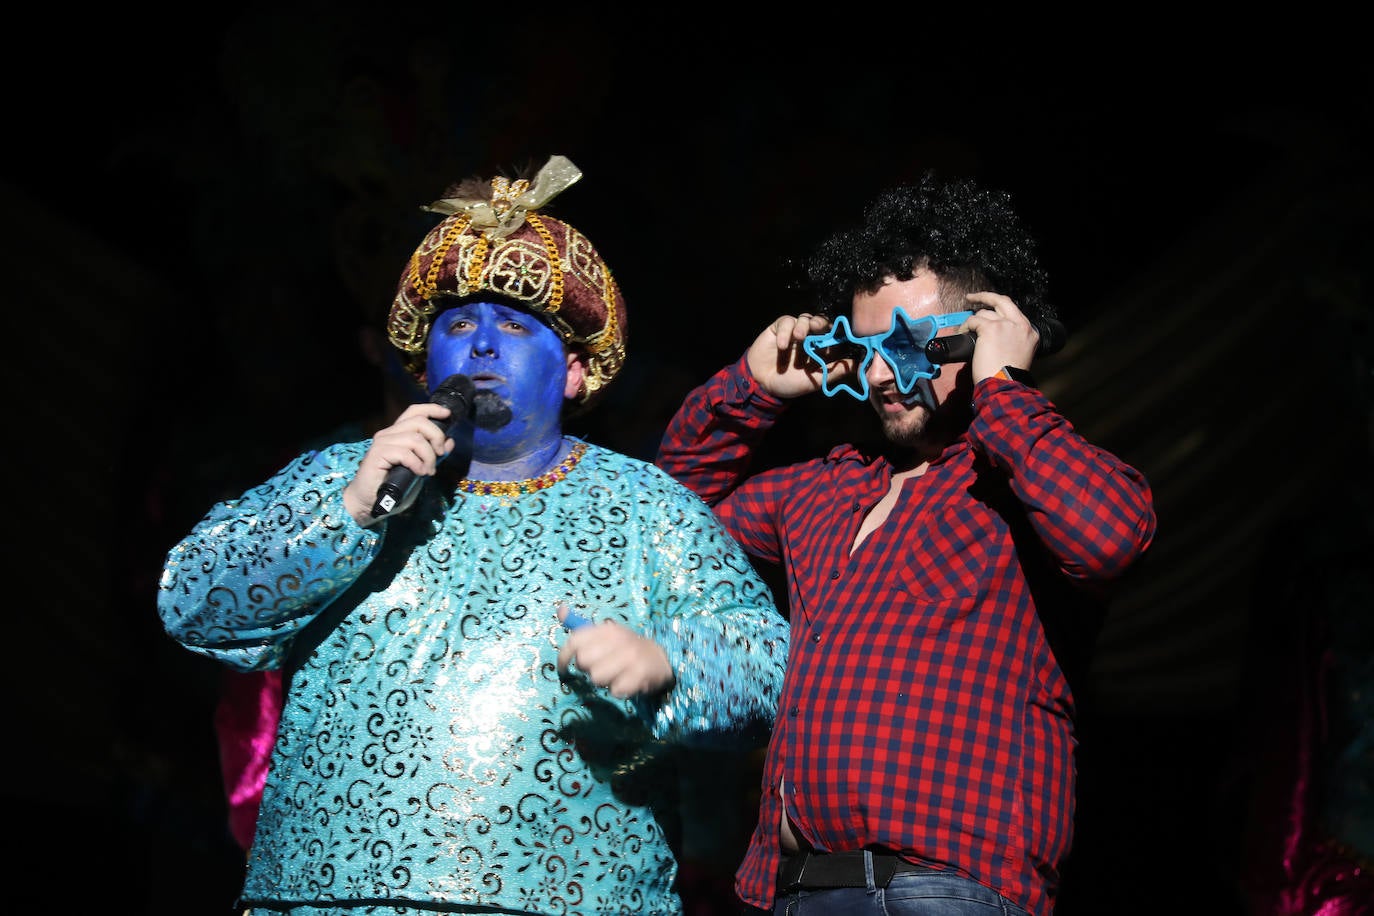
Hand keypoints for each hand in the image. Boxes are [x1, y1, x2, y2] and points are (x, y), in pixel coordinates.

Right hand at [342, 402, 456, 524]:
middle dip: (436, 437)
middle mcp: (388, 434)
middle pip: (419, 422)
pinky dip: (417, 464)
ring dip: (428, 456)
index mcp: (397, 433)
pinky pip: (405, 453)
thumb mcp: (420, 468)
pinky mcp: (377, 454)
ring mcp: (382, 443)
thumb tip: (450, 441)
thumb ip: (433, 454)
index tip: (447, 414)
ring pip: (415, 438)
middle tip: (440, 454)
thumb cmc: (392, 486)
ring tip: (428, 471)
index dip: (432, 409)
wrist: (369, 502)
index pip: (414, 411)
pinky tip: (419, 473)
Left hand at [556, 606, 673, 698]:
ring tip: (614, 675)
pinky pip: (614, 690)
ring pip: (596, 678)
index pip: (575, 640)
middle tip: (600, 667)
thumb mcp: (606, 633)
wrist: (662, 657)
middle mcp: (618, 640)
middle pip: (583, 661)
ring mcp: (630, 657)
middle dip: (588, 669)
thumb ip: (581, 626)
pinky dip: (618, 690)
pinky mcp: (640, 674)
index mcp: (607, 629)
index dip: (564, 657)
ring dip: (603, 681)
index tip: (563, 669)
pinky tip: (625, 683)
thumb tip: (560, 609)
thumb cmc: (627, 647)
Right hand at [744, 313, 838, 399]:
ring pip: (804, 318)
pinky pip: (785, 321)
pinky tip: (782, 345)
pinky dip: (785, 331)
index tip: (842, 333)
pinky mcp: (779, 328)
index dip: (839, 332)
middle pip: (821, 322)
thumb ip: (836, 371)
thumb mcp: (817, 380)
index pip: (835, 335)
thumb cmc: (790, 384)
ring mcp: (794, 332)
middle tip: (819, 327)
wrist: (762, 384)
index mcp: (822, 349)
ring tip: (799, 337)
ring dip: (803, 325)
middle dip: (821, 322)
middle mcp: (810, 338)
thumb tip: (859, 364)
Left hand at [962, 293, 1041, 382]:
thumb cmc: (1008, 376)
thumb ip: (1013, 340)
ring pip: (984, 312)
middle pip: (1002, 301)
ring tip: (965, 330)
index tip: (989, 309)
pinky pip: (973, 320)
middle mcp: (1020, 324)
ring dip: (972, 320)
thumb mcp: (1020, 353)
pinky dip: (965, 326)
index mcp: (1030, 331)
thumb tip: (996, 335)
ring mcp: (1005, 324)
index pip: (1014, 312)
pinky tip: (962, 333)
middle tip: (972, 298)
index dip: (999, 309)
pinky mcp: (990, 328)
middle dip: (985, 296)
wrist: (1005, 384)